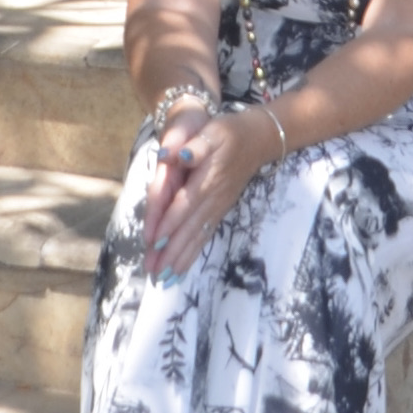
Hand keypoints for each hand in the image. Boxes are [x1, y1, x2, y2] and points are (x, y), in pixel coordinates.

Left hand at [142, 105, 273, 283]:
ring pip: (198, 237)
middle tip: (155, 274)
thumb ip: (194, 145)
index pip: (185, 204)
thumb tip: (175, 156)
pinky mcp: (220, 211)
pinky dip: (192, 254)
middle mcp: (213, 198)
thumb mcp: (210, 131)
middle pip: (190, 229)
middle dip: (172, 252)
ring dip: (181, 259)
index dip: (171, 223)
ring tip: (165, 280)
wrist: (258, 139)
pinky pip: (205, 237)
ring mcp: (218, 207)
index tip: (155, 242)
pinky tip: (181, 269)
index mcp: (207, 179)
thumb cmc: (228, 132)